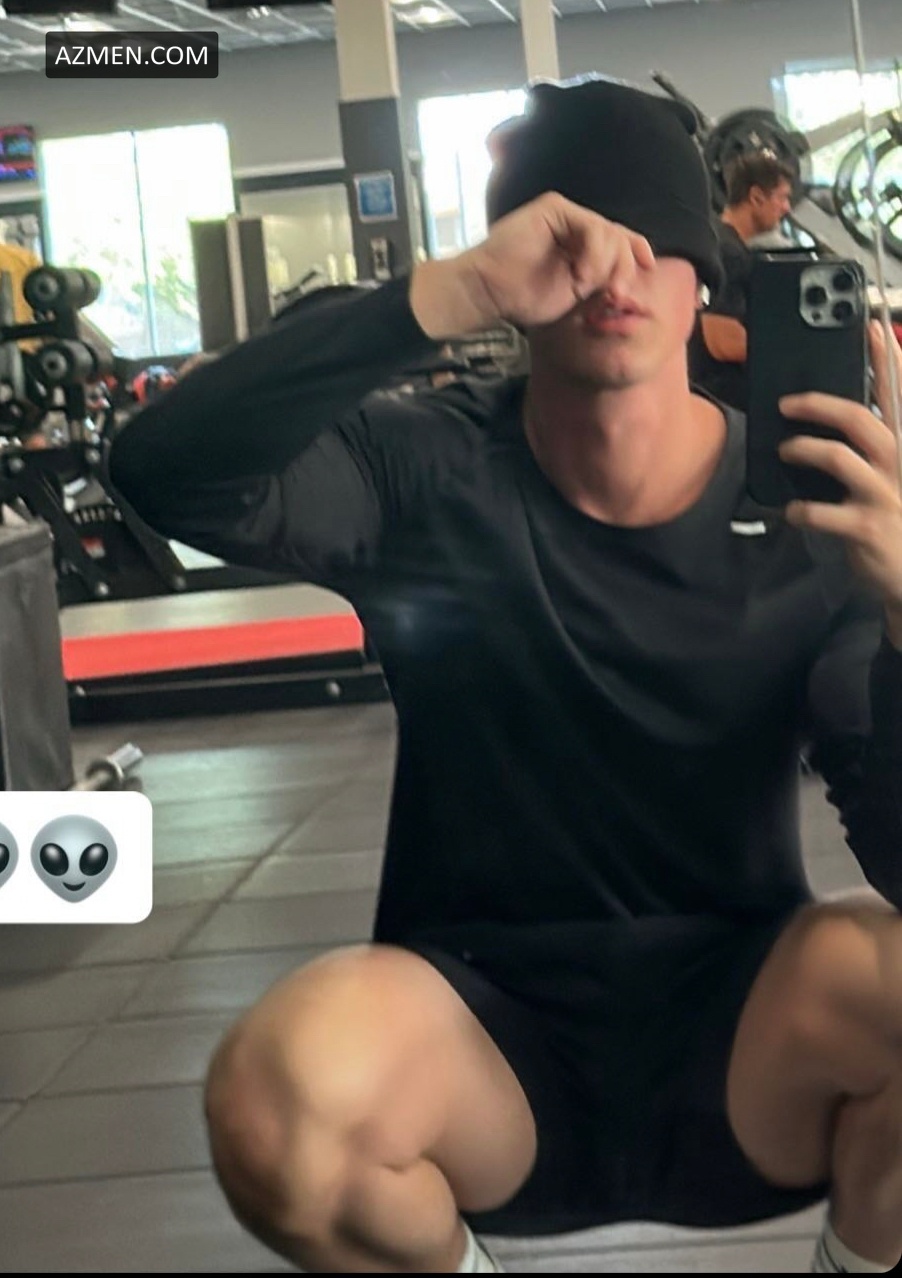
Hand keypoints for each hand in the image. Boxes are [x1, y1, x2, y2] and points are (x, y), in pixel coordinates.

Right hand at [410, 193, 654, 338]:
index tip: (649, 267)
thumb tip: (628, 279)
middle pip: (617, 235)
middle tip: (617, 293)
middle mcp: (573, 224)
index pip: (617, 240)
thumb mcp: (572, 293)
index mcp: (579, 242)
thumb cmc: (522, 298)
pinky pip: (590, 225)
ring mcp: (563, 214)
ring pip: (608, 231)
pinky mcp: (553, 209)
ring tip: (588, 284)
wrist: (489, 292)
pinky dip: (593, 251)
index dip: (636, 251)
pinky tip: (581, 272)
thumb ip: (598, 280)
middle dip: (623, 265)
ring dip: (606, 262)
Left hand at [779, 321, 901, 644]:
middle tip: (788, 403)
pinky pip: (822, 511)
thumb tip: (830, 417)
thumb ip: (870, 448)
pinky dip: (800, 510)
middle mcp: (899, 465)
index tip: (874, 330)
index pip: (898, 395)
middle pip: (860, 419)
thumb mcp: (891, 477)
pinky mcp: (866, 527)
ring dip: (803, 449)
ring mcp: (884, 495)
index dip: (888, 361)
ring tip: (784, 450)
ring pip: (838, 457)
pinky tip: (792, 512)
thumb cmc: (896, 521)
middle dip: (820, 405)